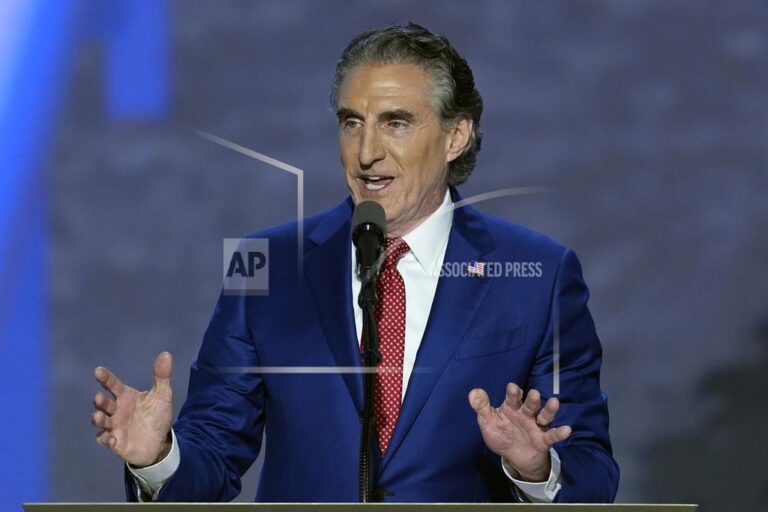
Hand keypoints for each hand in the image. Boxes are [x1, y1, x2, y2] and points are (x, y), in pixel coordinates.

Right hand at [92, 352, 174, 467]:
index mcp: (126, 397)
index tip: (98, 371)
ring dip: (98, 419)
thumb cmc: (157, 416)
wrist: (159, 442)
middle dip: (100, 401)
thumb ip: (162, 376)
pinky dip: (106, 440)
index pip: (112, 385)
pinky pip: (105, 440)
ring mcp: (114, 426)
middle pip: (103, 403)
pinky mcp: (115, 442)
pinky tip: (112, 439)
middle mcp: (116, 410)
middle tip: (99, 397)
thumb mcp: (162, 395)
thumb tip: (166, 354)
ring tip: (99, 416)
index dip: (105, 378)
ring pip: (100, 421)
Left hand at [469, 383, 570, 481]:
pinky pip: (552, 436)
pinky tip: (567, 429)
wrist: (513, 457)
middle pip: (530, 404)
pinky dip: (560, 433)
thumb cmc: (500, 434)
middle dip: (532, 399)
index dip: (513, 393)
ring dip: (549, 410)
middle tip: (533, 394)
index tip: (512, 388)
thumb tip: (473, 392)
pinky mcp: (543, 440)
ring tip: (554, 402)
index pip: (513, 398)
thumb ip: (482, 408)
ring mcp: (536, 426)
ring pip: (544, 416)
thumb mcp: (488, 422)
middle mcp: (526, 414)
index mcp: (512, 408)